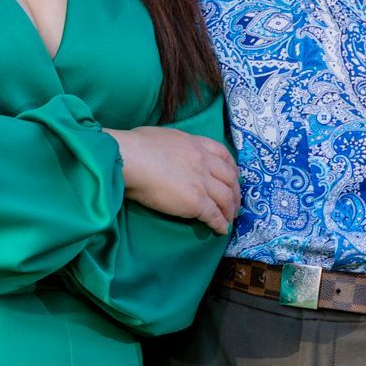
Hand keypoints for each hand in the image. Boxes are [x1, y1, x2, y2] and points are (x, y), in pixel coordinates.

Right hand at [106, 126, 240, 232]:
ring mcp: (202, 182)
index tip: (233, 178)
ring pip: (226, 198)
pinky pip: (214, 215)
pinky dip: (220, 223)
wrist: (130, 158)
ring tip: (230, 219)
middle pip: (230, 178)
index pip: (223, 155)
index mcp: (195, 143)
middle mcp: (204, 161)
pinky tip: (221, 230)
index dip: (232, 169)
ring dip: (230, 210)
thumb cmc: (136, 146)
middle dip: (235, 192)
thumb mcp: (164, 136)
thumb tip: (170, 150)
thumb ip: (175, 145)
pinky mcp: (195, 201)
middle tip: (235, 203)